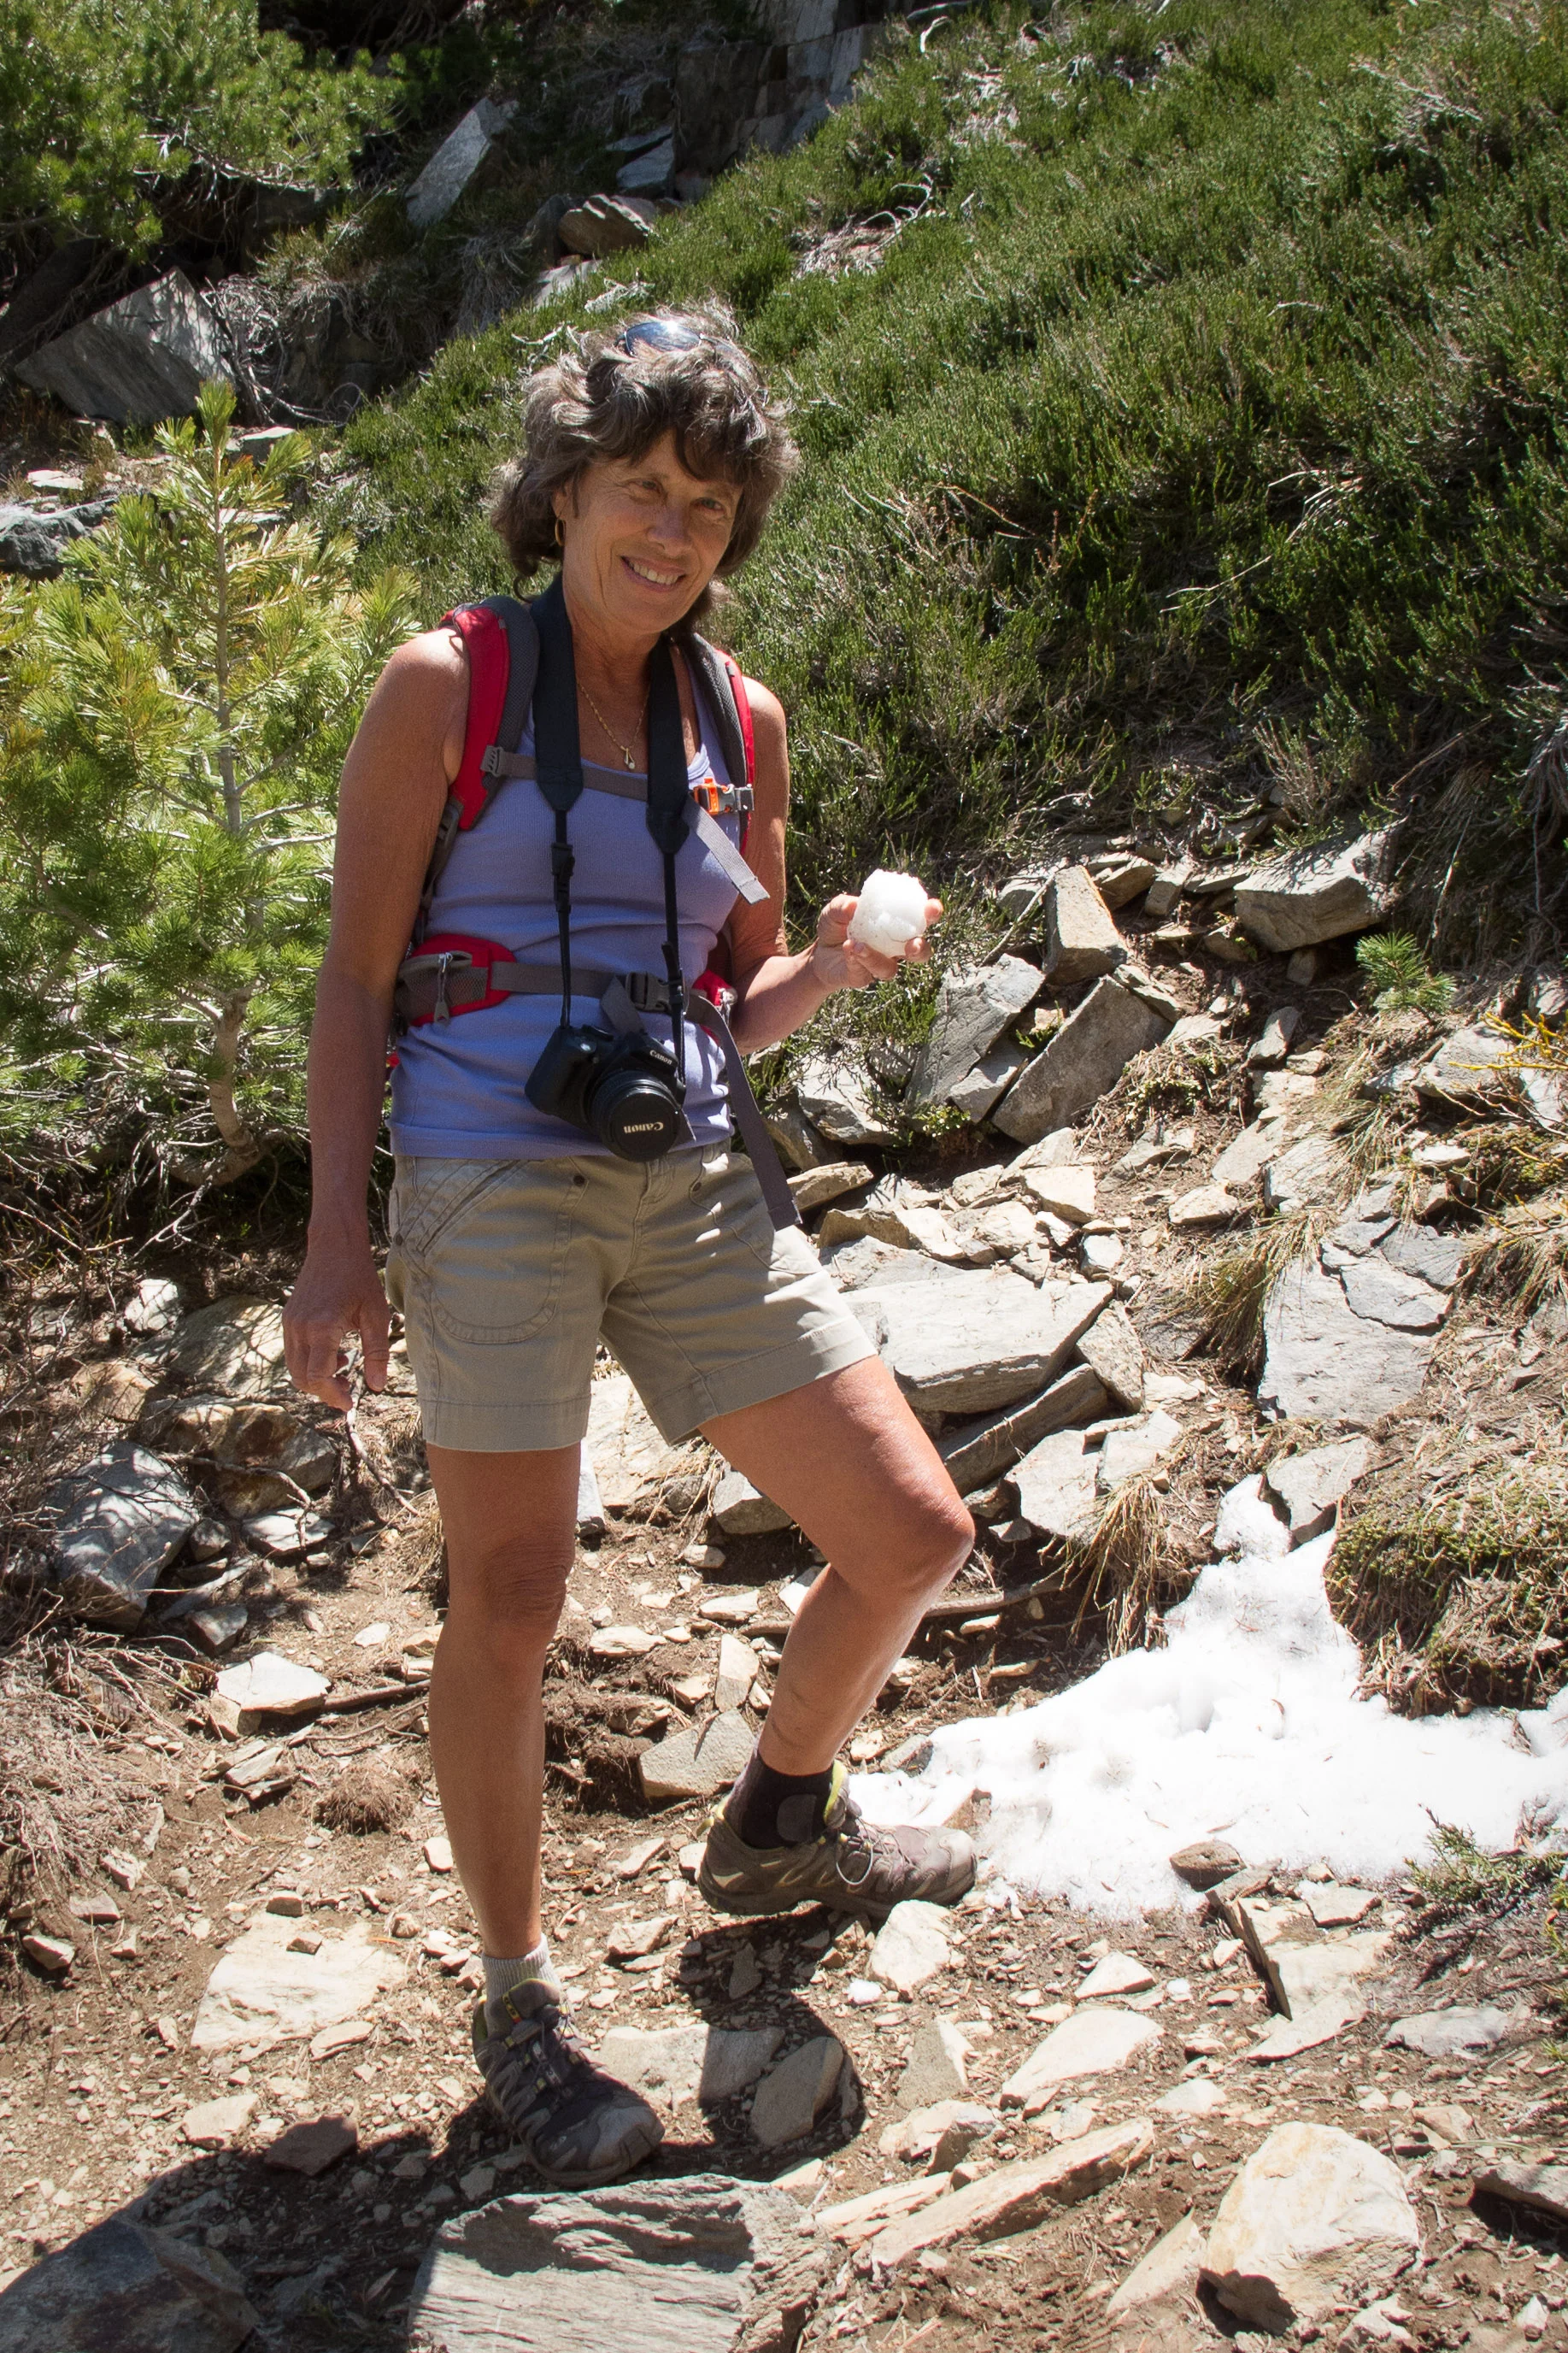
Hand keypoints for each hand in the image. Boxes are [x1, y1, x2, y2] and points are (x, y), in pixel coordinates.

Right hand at [283, 1237, 391, 1411]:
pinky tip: (335, 1353)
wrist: (334, 1247)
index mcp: (322, 1327)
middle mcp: (300, 1328)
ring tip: (345, 1368)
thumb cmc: (359, 1278)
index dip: (333, 1395)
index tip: (349, 1402)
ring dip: (316, 1378)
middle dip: (324, 1391)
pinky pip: (293, 1353)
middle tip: (349, 1389)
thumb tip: (377, 1386)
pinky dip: (310, 1363)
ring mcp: (290, 1323)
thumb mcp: (377, 1315)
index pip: (317, 1377)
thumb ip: (377, 1353)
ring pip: (294, 1368)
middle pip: (301, 1378)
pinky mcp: (288, 1319)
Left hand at [808, 892, 943, 992]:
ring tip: (858, 944)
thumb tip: (854, 905)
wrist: (818, 953)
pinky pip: (864, 974)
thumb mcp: (835, 910)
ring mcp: (880, 965)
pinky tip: (848, 949)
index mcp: (896, 926)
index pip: (920, 920)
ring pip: (889, 969)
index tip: (933, 907)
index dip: (931, 914)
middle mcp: (895, 949)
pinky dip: (856, 960)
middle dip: (921, 948)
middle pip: (919, 953)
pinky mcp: (862, 978)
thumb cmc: (837, 927)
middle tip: (913, 943)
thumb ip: (843, 905)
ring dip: (876, 957)